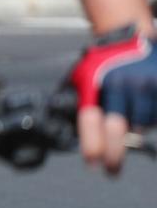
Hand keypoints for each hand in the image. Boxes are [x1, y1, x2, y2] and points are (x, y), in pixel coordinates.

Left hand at [68, 31, 156, 172]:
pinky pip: (156, 116)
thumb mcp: (82, 77)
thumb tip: (59, 134)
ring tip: (130, 126)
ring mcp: (144, 85)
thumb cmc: (104, 63)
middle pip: (117, 129)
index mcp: (95, 84)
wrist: (131, 37)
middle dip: (113, 155)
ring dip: (135, 132)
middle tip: (110, 170)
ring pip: (142, 125)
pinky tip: (144, 114)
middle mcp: (120, 85)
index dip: (92, 144)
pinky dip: (150, 120)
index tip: (93, 162)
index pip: (91, 119)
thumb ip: (79, 102)